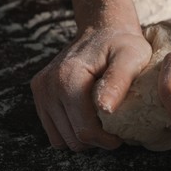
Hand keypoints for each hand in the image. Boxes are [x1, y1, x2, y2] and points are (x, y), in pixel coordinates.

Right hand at [31, 26, 151, 150]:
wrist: (102, 29)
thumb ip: (118, 81)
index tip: (121, 135)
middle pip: (72, 138)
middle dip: (96, 140)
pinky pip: (53, 131)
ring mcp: (41, 90)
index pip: (84, 130)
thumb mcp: (131, 57)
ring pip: (61, 139)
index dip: (106, 140)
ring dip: (82, 137)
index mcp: (68, 78)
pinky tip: (86, 117)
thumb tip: (105, 109)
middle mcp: (48, 85)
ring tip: (100, 121)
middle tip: (113, 129)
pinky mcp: (40, 94)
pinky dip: (70, 131)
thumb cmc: (122, 44)